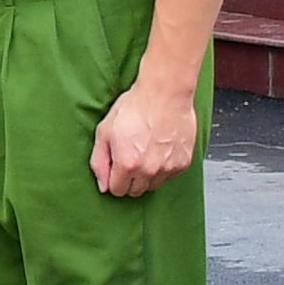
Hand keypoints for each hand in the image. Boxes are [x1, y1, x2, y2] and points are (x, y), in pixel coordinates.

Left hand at [90, 73, 198, 196]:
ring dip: (147, 176)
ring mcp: (168, 168)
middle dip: (129, 179)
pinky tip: (160, 150)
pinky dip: (164, 168)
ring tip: (146, 152)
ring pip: (153, 186)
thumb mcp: (105, 131)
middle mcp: (149, 171)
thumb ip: (99, 161)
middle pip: (135, 191)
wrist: (165, 93)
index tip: (117, 166)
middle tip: (131, 157)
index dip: (114, 178)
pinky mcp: (183, 163)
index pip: (117, 190)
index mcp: (127, 164)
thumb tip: (102, 185)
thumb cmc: (136, 106)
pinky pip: (170, 176)